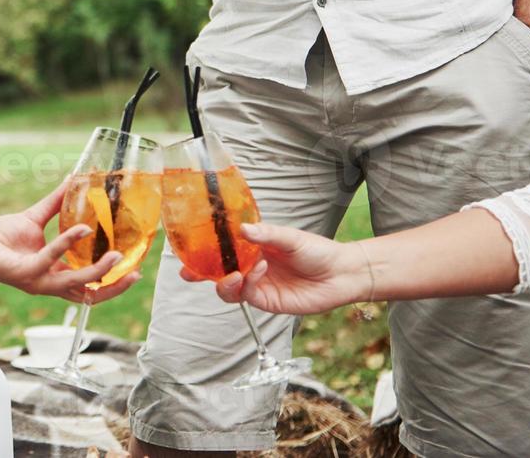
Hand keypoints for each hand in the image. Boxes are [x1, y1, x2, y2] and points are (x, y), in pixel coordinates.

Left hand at [0, 182, 139, 303]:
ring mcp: (38, 281)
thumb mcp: (34, 219)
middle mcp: (49, 283)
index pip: (91, 288)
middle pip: (90, 296)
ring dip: (97, 271)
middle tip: (134, 271)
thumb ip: (56, 204)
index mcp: (55, 273)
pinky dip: (67, 243)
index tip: (135, 269)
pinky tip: (80, 228)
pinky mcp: (25, 273)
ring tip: (115, 254)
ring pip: (76, 284)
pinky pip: (51, 259)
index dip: (113, 282)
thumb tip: (75, 180)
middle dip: (114, 286)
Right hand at [185, 222, 369, 315]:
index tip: (188, 247)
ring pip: (228, 287)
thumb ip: (266, 234)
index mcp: (252, 247)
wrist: (341, 274)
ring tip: (235, 272)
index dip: (203, 249)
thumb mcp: (290, 237)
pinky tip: (259, 271)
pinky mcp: (267, 301)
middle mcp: (250, 266)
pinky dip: (247, 283)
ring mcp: (257, 285)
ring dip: (224, 280)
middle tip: (189, 273)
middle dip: (200, 273)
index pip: (222, 248)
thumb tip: (242, 229)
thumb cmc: (317, 251)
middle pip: (217, 271)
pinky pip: (247, 295)